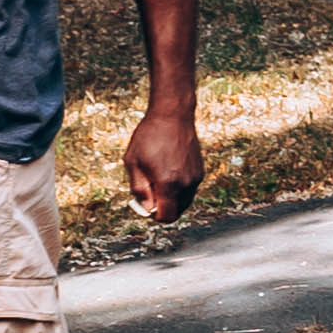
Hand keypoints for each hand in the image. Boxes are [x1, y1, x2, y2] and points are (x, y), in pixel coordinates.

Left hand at [125, 95, 204, 222]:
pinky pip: (189, 190)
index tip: (146, 204)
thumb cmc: (149, 136)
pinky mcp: (199, 171)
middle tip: (151, 191)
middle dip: (163, 208)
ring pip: (184, 202)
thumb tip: (147, 208)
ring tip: (159, 178)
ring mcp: (195, 178)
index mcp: (168, 183)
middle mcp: (185, 183)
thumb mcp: (133, 162)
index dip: (154, 215)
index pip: (166, 217)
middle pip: (177, 213)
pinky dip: (179, 189)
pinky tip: (169, 170)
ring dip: (171, 198)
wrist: (173, 115)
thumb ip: (138, 189)